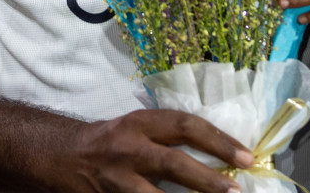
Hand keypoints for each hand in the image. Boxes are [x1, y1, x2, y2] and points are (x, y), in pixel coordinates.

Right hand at [60, 108, 252, 192]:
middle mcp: (129, 149)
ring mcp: (117, 181)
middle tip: (237, 191)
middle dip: (207, 180)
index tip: (246, 157)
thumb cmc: (110, 140)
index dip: (218, 141)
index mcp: (140, 123)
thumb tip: (220, 153)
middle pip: (173, 164)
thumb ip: (169, 137)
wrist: (63, 156)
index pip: (185, 126)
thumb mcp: (137, 127)